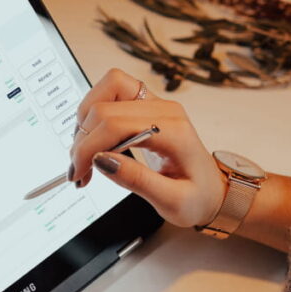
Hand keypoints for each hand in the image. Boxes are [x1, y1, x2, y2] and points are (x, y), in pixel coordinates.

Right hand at [68, 68, 225, 227]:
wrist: (212, 189)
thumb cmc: (198, 196)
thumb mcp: (173, 202)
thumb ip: (137, 181)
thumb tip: (102, 160)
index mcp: (173, 131)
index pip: (115, 125)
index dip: (88, 148)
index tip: (78, 173)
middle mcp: (164, 109)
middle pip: (104, 106)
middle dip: (82, 140)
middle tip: (78, 170)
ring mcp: (154, 103)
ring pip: (105, 89)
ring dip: (85, 122)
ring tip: (85, 155)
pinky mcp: (145, 105)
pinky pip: (110, 94)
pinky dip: (93, 116)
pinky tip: (94, 142)